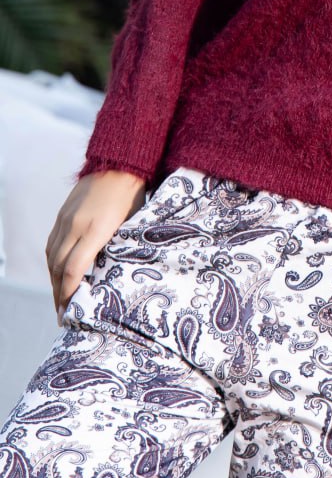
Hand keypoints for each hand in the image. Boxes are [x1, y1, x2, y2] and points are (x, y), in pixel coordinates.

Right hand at [45, 170, 146, 323]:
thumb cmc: (134, 196)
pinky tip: (57, 274)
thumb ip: (118, 248)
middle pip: (58, 267)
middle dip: (59, 293)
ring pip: (51, 256)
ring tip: (59, 299)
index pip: (74, 269)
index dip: (69, 293)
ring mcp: (66, 219)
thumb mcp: (132, 225)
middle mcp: (75, 225)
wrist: (119, 163)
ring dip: (53, 280)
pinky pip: (51, 243)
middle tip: (63, 314)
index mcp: (96, 229)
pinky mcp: (62, 214)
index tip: (70, 311)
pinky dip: (52, 262)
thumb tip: (110, 275)